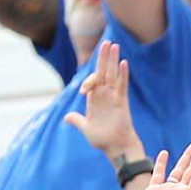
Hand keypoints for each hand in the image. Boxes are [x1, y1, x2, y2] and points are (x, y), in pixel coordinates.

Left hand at [64, 41, 143, 162]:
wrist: (116, 147)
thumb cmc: (103, 140)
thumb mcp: (86, 128)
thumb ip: (78, 121)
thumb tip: (67, 117)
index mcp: (96, 100)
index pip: (92, 82)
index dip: (88, 81)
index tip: (83, 91)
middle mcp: (105, 96)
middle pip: (104, 72)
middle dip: (104, 58)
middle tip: (107, 42)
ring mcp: (114, 97)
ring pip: (113, 74)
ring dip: (113, 60)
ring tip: (114, 45)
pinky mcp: (122, 101)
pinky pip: (122, 85)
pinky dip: (123, 74)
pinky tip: (123, 63)